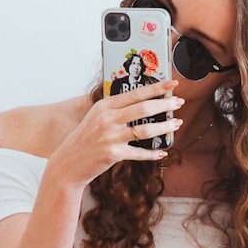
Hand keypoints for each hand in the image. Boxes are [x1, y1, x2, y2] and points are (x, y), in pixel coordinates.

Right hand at [50, 80, 183, 186]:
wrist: (68, 163)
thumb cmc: (85, 140)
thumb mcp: (96, 118)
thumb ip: (115, 110)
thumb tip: (142, 103)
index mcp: (104, 106)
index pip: (135, 93)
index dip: (156, 87)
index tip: (172, 84)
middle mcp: (107, 119)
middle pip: (143, 108)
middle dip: (165, 104)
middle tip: (179, 102)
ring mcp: (110, 136)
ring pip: (145, 130)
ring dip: (165, 127)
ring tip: (177, 124)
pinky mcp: (113, 154)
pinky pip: (139, 153)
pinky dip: (153, 153)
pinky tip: (162, 152)